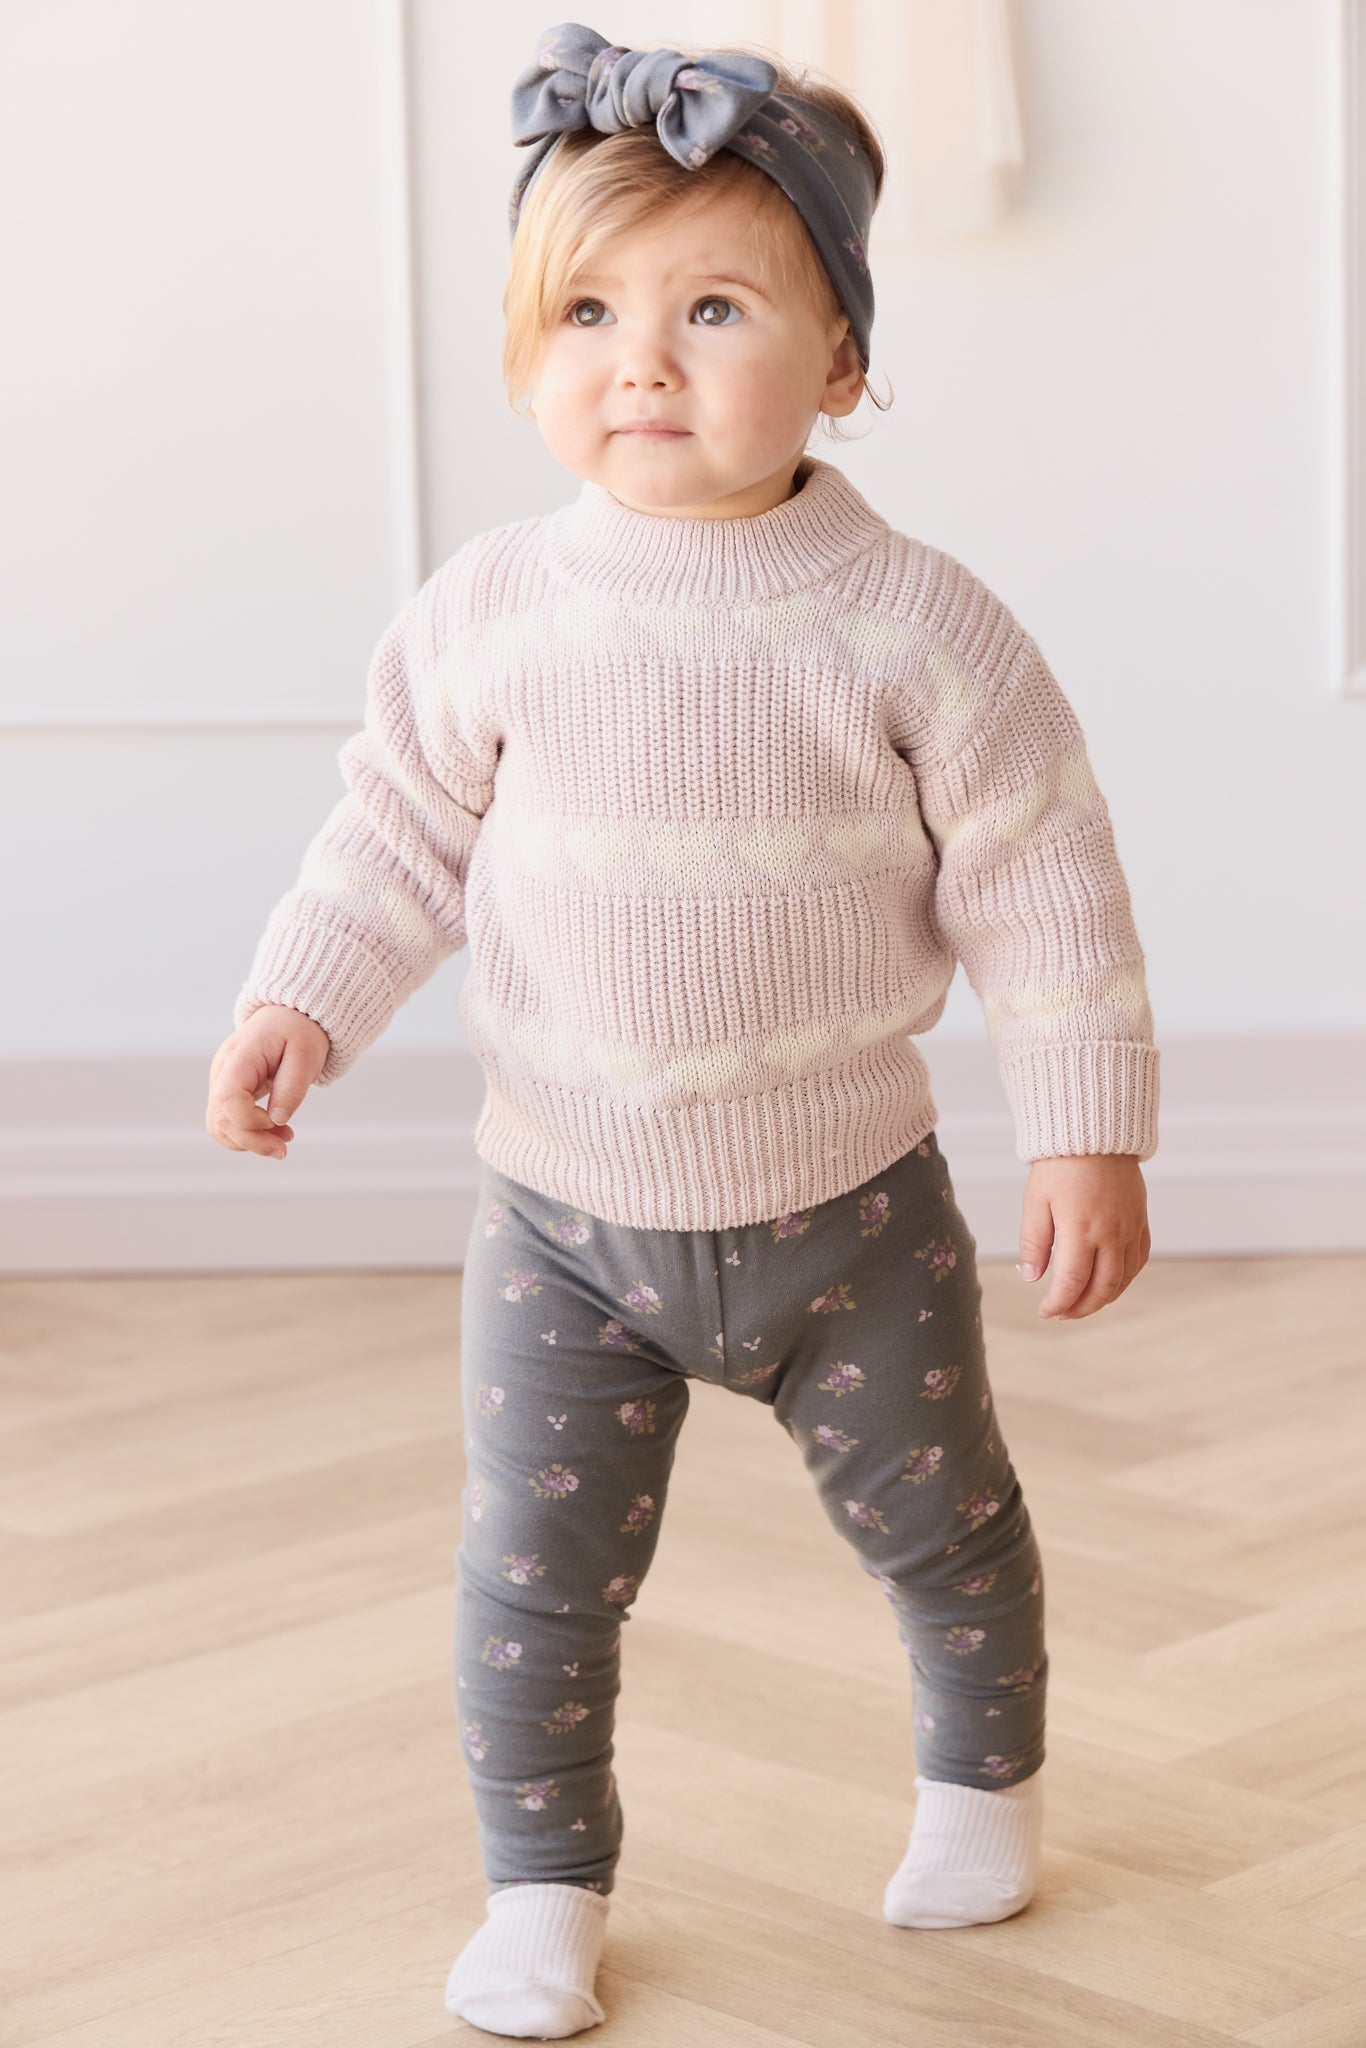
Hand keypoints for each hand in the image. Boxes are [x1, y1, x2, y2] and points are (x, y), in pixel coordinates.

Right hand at [205, 1004, 330, 1161]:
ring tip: (282, 1141)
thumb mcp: (305, 1054)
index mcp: (239, 1056)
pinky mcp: (228, 1091)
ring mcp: (221, 1082)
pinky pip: (227, 1122)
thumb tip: (278, 1120)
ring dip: (249, 1142)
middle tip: (284, 1149)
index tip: (279, 1122)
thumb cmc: (298, 1031)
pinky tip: (274, 1132)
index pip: (228, 1098)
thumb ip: (291, 1087)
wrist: (289, 1016)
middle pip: (220, 1119)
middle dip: (252, 1141)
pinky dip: (248, 1134)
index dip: (250, 1120)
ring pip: (219, 1126)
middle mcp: (222, 1071)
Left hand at [1017, 1154, 1149, 1319]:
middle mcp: (1111, 1235)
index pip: (1073, 1283)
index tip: (1045, 1311)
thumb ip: (1034, 1242)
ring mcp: (1130, 1229)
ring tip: (1081, 1303)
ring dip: (1103, 1297)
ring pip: (1123, 1279)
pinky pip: (1138, 1260)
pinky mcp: (1140, 1221)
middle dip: (1081, 1308)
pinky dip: (1124, 1279)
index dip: (1058, 1303)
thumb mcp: (1036, 1201)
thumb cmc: (1060, 1165)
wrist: (1096, 1134)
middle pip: (1102, 1289)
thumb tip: (1032, 1277)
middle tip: (1061, 1313)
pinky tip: (1109, 1282)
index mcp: (1081, 1230)